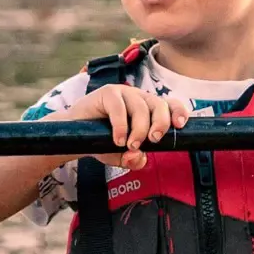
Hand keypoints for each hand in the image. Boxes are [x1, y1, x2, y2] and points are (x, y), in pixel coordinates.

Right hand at [49, 84, 188, 169]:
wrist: (74, 135)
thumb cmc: (101, 141)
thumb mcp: (120, 156)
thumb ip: (133, 160)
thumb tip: (139, 158)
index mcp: (149, 109)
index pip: (170, 105)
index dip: (178, 112)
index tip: (179, 126)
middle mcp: (139, 99)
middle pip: (160, 105)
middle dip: (160, 124)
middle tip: (152, 140)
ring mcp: (124, 93)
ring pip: (141, 107)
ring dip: (138, 129)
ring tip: (129, 145)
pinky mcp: (107, 93)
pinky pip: (119, 107)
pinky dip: (120, 125)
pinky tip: (117, 139)